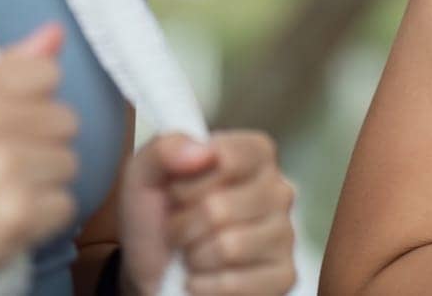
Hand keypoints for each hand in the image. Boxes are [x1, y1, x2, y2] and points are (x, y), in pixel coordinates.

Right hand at [0, 23, 78, 292]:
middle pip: (66, 121)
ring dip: (40, 187)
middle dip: (38, 148)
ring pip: (69, 164)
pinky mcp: (15, 210)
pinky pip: (65, 206)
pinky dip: (39, 223)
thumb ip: (7, 69)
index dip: (31, 106)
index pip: (48, 73)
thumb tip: (56, 33)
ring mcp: (1, 164)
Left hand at [118, 130, 297, 295]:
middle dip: (184, 226)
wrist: (153, 268)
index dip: (187, 183)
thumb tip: (203, 152)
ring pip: (228, 247)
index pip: (224, 159)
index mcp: (255, 155)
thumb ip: (165, 148)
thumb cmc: (158, 216)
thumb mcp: (145, 174)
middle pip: (219, 208)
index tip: (177, 192)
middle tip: (180, 230)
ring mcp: (286, 235)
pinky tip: (203, 278)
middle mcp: (280, 190)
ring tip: (192, 252)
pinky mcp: (284, 276)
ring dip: (194, 256)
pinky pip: (234, 284)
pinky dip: (204, 286)